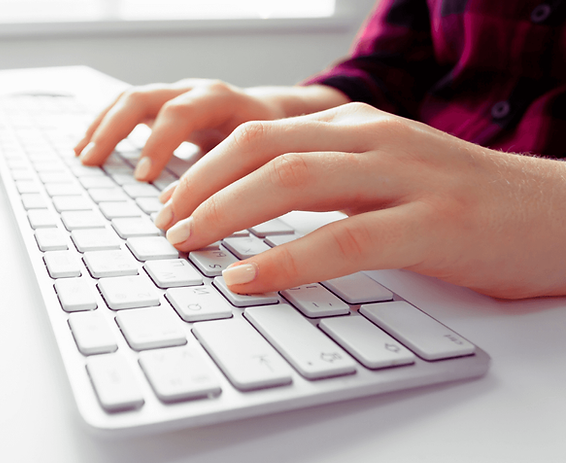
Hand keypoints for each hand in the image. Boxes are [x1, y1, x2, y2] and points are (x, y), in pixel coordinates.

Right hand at [73, 80, 348, 181]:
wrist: (291, 116)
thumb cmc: (284, 146)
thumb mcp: (272, 164)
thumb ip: (244, 188)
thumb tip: (210, 229)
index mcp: (225, 102)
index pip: (182, 114)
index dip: (159, 145)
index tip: (143, 180)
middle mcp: (198, 93)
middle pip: (144, 98)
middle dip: (117, 133)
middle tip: (98, 165)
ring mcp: (181, 96)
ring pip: (131, 100)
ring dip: (104, 128)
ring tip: (85, 157)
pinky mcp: (170, 105)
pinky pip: (129, 108)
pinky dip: (106, 126)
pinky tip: (88, 148)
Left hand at [156, 102, 565, 298]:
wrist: (553, 213)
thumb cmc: (457, 201)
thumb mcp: (378, 176)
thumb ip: (320, 183)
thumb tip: (248, 212)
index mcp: (353, 125)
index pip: (257, 132)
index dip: (201, 167)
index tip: (167, 202)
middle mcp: (372, 137)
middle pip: (261, 147)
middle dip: (199, 185)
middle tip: (165, 225)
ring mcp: (404, 174)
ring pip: (293, 178)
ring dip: (227, 211)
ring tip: (187, 243)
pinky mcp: (432, 222)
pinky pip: (344, 238)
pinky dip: (287, 258)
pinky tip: (248, 277)